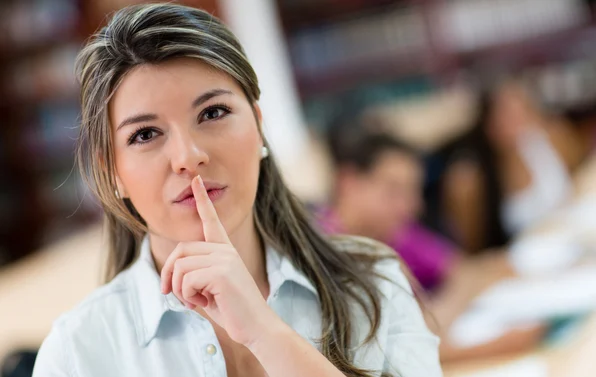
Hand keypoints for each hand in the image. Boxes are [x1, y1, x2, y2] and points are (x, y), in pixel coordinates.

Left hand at [160, 175, 279, 346]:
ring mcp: (224, 259)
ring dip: (179, 290)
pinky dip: (187, 296)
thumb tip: (171, 276)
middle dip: (168, 273)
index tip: (196, 180)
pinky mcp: (221, 273)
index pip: (211, 220)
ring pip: (180, 267)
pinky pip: (186, 280)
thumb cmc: (233, 311)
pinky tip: (202, 304)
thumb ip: (195, 275)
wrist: (257, 327)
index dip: (202, 199)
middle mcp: (225, 250)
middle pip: (180, 250)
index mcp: (225, 250)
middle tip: (168, 293)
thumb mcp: (210, 289)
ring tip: (194, 302)